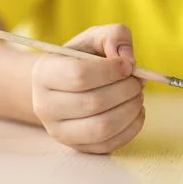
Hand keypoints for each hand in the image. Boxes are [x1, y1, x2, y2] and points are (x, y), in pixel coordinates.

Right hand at [32, 24, 144, 153]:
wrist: (66, 87)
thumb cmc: (84, 59)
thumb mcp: (97, 39)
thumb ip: (115, 36)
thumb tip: (128, 60)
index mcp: (44, 73)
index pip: (79, 75)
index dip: (111, 70)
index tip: (128, 65)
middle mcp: (45, 106)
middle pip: (93, 103)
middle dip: (126, 90)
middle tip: (138, 81)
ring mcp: (60, 131)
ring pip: (103, 127)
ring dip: (131, 109)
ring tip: (137, 95)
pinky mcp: (78, 147)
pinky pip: (110, 144)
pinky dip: (132, 127)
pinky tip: (135, 111)